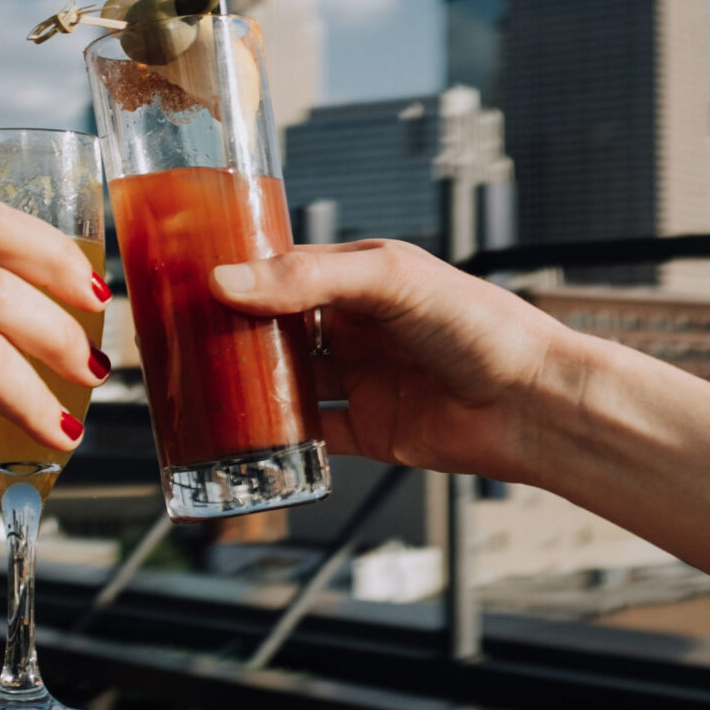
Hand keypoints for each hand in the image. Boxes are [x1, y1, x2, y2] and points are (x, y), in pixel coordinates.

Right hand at [210, 240, 573, 483]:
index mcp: (361, 277)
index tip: (186, 282)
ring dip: (247, 386)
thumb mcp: (389, 279)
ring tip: (195, 387)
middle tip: (177, 340)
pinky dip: (276, 438)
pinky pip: (309, 436)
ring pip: (286, 382)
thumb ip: (307, 278)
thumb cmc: (479, 324)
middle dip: (232, 335)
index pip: (284, 271)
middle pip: (277, 329)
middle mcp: (357, 327)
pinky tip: (242, 436)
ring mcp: (360, 379)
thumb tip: (227, 283)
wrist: (532, 402)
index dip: (239, 277)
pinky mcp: (367, 430)